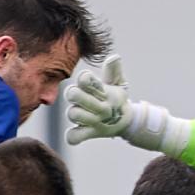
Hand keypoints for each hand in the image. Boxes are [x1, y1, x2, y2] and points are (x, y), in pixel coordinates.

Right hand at [64, 57, 189, 154]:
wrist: (123, 118)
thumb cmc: (117, 98)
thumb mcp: (119, 84)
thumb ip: (114, 71)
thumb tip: (114, 58)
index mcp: (88, 85)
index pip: (82, 79)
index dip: (89, 82)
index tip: (103, 89)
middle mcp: (80, 99)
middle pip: (72, 94)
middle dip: (87, 99)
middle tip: (104, 106)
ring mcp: (80, 116)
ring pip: (72, 114)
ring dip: (87, 117)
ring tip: (101, 118)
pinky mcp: (82, 132)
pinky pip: (71, 136)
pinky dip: (76, 137)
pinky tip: (88, 132)